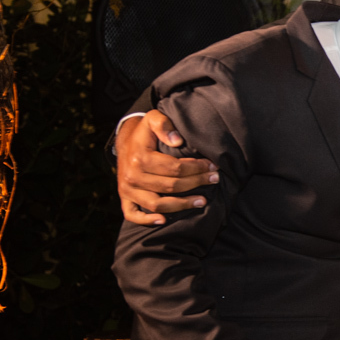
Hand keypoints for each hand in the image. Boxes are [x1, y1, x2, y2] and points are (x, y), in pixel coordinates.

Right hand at [117, 110, 218, 224]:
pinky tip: (165, 220)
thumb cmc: (145, 132)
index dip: (197, 168)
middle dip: (197, 183)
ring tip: (203, 201)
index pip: (175, 168)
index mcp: (140, 158)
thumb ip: (165, 125)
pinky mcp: (124, 198)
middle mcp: (132, 176)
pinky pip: (132, 214)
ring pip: (157, 204)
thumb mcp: (153, 119)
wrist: (124, 142)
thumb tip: (178, 141)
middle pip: (170, 186)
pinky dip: (146, 220)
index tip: (213, 166)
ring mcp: (127, 189)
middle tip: (214, 180)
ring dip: (182, 205)